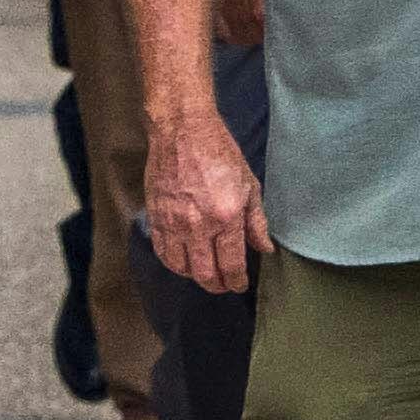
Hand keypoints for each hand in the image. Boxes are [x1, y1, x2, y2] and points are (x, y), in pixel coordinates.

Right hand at [141, 108, 262, 297]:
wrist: (182, 133)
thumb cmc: (221, 155)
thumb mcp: (250, 186)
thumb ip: (256, 222)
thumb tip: (263, 249)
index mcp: (226, 217)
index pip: (231, 264)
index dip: (236, 281)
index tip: (240, 286)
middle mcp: (198, 225)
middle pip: (204, 273)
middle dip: (216, 285)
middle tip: (224, 286)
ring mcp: (173, 223)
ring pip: (181, 267)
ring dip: (194, 276)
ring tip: (206, 275)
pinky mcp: (155, 217)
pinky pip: (162, 252)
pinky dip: (173, 263)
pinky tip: (183, 262)